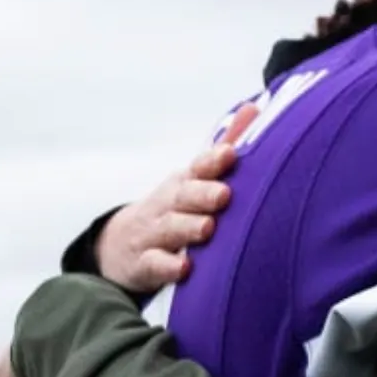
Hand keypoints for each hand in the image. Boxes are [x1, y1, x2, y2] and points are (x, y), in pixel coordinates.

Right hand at [94, 105, 255, 292]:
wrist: (122, 246)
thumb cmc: (174, 208)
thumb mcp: (194, 179)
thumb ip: (223, 149)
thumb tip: (254, 108)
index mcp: (184, 183)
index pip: (197, 168)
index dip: (212, 161)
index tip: (230, 154)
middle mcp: (168, 204)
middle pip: (183, 196)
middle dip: (203, 194)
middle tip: (224, 194)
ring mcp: (154, 234)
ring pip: (170, 228)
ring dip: (188, 228)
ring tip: (207, 228)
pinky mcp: (144, 263)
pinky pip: (155, 264)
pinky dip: (168, 266)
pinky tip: (184, 267)